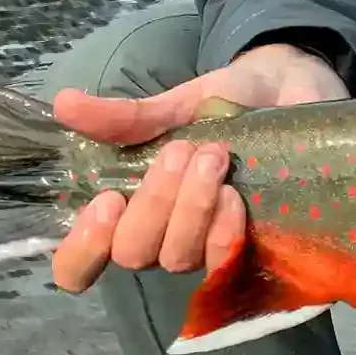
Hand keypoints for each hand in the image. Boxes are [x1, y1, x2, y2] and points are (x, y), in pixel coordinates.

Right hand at [48, 42, 347, 293]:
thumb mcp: (175, 104)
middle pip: (133, 253)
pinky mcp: (249, 250)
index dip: (82, 248)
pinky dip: (223, 230)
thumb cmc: (227, 104)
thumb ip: (124, 117)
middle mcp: (162, 237)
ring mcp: (204, 248)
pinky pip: (222, 262)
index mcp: (130, 206)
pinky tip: (234, 197)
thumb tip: (63, 103)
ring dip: (191, 207)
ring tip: (214, 157)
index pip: (79, 263)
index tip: (107, 200)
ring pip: (177, 257)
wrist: (292, 91)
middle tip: (181, 151)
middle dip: (153, 202)